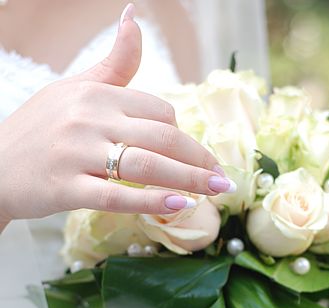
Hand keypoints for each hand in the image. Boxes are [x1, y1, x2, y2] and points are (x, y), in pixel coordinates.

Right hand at [0, 5, 233, 226]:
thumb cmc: (42, 128)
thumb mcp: (77, 88)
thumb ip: (114, 63)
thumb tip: (134, 15)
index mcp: (98, 94)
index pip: (159, 111)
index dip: (184, 136)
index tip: (197, 158)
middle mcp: (90, 119)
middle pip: (162, 136)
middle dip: (200, 159)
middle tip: (223, 180)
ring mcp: (77, 154)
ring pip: (146, 166)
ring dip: (188, 180)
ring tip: (216, 192)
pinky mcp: (67, 188)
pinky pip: (117, 196)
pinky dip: (151, 202)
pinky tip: (180, 206)